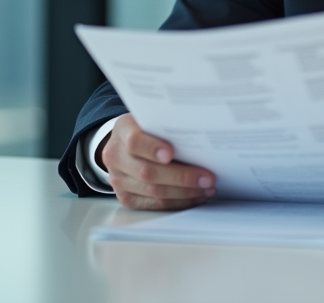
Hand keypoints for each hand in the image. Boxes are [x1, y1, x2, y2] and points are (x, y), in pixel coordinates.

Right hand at [98, 113, 216, 210]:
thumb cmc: (147, 129)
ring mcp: (118, 180)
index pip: (134, 141)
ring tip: (207, 188)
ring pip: (153, 191)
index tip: (171, 153)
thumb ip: (167, 125)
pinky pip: (155, 204)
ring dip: (185, 192)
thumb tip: (200, 136)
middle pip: (147, 172)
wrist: (125, 144)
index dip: (153, 148)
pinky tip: (196, 196)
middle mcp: (115, 157)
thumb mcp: (152, 118)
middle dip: (181, 177)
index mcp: (122, 131)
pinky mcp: (126, 198)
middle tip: (208, 178)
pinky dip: (179, 202)